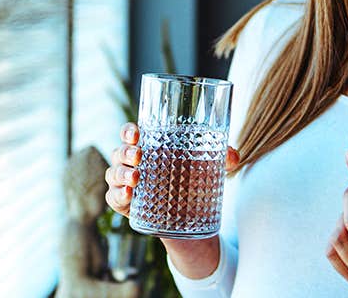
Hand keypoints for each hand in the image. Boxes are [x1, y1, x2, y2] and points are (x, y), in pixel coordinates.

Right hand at [103, 122, 240, 217]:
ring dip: (121, 174)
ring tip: (136, 178)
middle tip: (139, 157)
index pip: (130, 133)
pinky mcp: (125, 204)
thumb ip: (223, 157)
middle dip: (125, 152)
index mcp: (148, 146)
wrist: (190, 215)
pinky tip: (128, 195)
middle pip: (119, 152)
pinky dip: (117, 195)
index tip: (136, 134)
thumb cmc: (193, 179)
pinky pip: (113, 198)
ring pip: (113, 173)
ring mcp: (126, 183)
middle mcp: (132, 162)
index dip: (129, 131)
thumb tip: (234, 155)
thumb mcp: (209, 166)